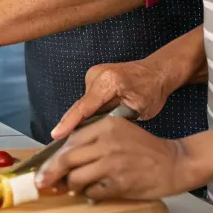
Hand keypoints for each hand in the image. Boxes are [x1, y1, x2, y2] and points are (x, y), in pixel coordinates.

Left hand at [35, 117, 188, 200]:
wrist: (174, 163)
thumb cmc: (144, 149)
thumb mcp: (118, 132)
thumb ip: (92, 140)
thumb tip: (62, 156)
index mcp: (105, 127)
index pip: (69, 142)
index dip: (51, 158)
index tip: (41, 169)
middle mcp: (107, 142)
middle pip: (67, 160)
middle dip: (51, 174)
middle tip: (41, 184)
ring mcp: (113, 163)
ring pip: (76, 178)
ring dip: (72, 186)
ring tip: (76, 188)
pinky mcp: (120, 183)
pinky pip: (92, 192)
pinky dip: (89, 194)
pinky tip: (94, 192)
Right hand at [51, 58, 172, 139]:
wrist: (155, 72)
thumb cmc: (151, 91)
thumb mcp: (137, 109)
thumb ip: (115, 118)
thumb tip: (95, 131)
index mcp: (109, 81)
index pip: (84, 106)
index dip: (69, 122)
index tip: (56, 134)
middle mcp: (96, 74)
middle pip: (79, 105)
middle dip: (69, 123)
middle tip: (58, 140)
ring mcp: (93, 74)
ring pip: (82, 104)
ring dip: (79, 119)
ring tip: (71, 136)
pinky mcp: (93, 77)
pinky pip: (86, 100)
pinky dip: (85, 112)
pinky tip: (82, 125)